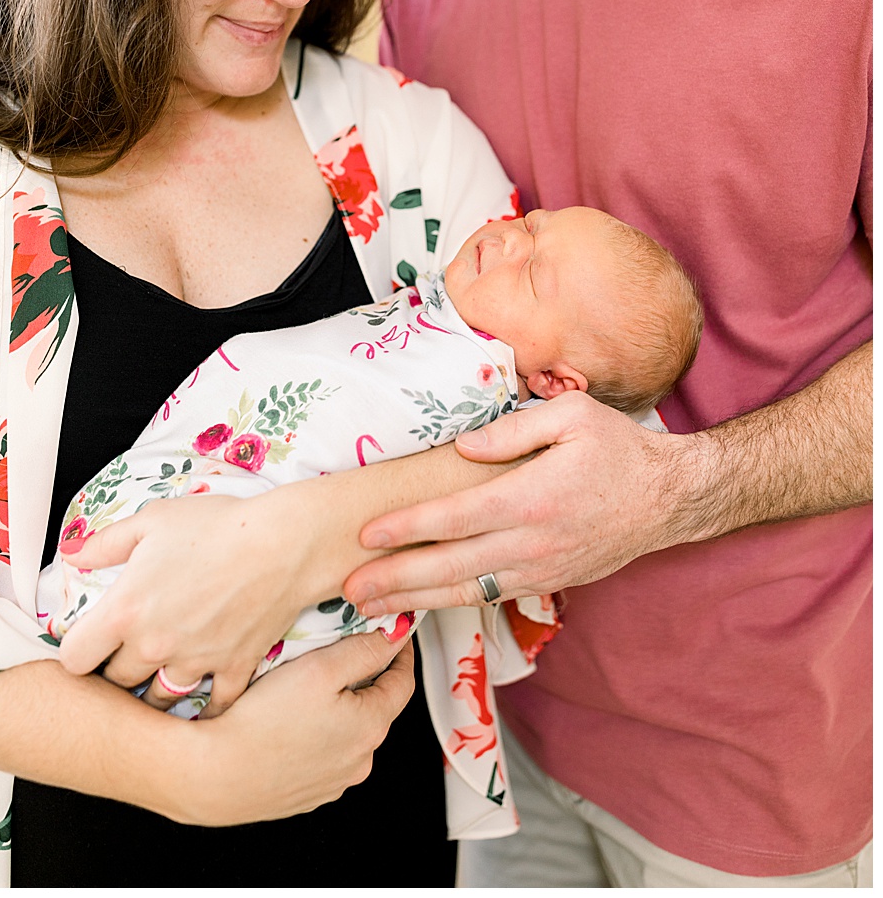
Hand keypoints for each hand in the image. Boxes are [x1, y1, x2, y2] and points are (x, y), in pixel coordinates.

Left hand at [57, 491, 327, 717]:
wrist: (282, 543)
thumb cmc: (215, 526)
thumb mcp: (150, 522)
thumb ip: (105, 543)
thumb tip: (72, 554)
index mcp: (125, 611)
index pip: (76, 659)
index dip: (76, 652)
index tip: (88, 641)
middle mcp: (155, 645)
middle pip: (117, 682)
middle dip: (116, 669)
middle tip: (125, 653)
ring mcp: (195, 662)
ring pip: (161, 700)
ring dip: (156, 690)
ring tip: (159, 673)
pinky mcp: (233, 669)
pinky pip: (214, 706)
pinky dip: (208, 704)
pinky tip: (205, 693)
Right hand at [169, 630, 415, 825]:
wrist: (217, 775)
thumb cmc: (263, 720)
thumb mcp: (318, 668)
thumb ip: (362, 649)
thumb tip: (396, 635)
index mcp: (370, 726)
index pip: (402, 682)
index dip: (399, 653)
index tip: (392, 633)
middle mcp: (361, 759)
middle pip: (375, 709)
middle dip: (363, 681)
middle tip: (338, 655)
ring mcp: (335, 782)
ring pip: (347, 735)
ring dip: (338, 712)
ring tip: (304, 691)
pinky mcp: (308, 794)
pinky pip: (322, 758)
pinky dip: (315, 738)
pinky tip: (287, 725)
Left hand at [343, 391, 693, 614]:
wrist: (672, 498)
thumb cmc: (618, 449)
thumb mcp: (573, 415)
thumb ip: (514, 429)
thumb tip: (463, 446)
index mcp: (533, 498)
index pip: (456, 517)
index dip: (408, 528)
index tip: (367, 535)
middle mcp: (534, 542)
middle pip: (452, 566)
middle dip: (396, 579)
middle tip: (349, 589)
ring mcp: (541, 568)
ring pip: (468, 591)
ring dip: (415, 600)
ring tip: (368, 606)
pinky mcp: (548, 582)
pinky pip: (491, 596)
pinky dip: (451, 602)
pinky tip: (417, 603)